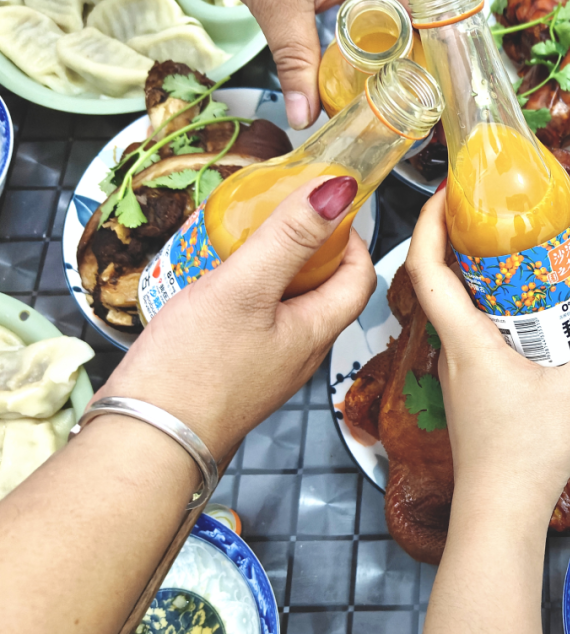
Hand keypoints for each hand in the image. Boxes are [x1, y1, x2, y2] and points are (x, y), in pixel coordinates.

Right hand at [100, 176, 375, 459]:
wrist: (147, 441)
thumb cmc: (194, 372)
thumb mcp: (245, 288)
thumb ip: (290, 238)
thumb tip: (338, 191)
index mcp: (317, 331)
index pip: (359, 277)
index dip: (350, 238)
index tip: (323, 208)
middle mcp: (300, 351)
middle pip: (322, 288)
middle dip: (305, 248)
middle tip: (274, 217)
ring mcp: (267, 364)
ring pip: (284, 304)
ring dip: (270, 269)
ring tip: (238, 243)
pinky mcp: (234, 372)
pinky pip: (252, 322)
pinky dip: (242, 293)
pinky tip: (209, 282)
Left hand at [202, 0, 426, 130]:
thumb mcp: (275, 1)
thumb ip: (294, 61)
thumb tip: (304, 114)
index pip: (433, 15)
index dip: (439, 57)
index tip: (433, 94)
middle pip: (420, 18)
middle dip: (416, 60)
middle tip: (409, 104)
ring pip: (398, 8)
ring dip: (395, 45)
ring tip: (391, 89)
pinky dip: (373, 26)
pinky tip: (361, 53)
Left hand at [405, 190, 569, 524]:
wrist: (499, 514)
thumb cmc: (524, 458)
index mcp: (465, 342)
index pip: (426, 268)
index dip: (428, 222)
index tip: (447, 192)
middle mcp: (450, 352)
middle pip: (439, 281)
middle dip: (460, 240)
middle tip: (494, 215)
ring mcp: (455, 372)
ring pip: (456, 308)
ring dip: (477, 276)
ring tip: (516, 255)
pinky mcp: (467, 389)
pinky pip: (471, 333)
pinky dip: (491, 310)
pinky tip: (526, 315)